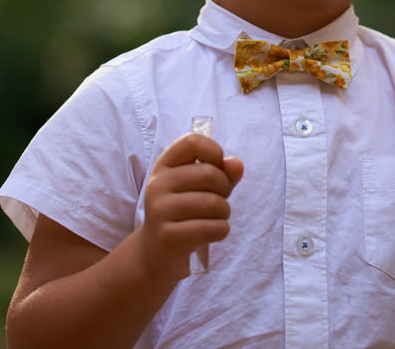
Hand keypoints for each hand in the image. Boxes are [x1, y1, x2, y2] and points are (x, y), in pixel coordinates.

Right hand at [138, 133, 243, 279]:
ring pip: (214, 203)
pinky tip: (211, 233)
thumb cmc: (185, 213)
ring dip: (224, 213)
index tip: (216, 168)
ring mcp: (159, 211)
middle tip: (219, 201)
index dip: (214, 153)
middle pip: (210, 173)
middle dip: (225, 189)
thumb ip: (222, 172)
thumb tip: (237, 164)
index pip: (192, 142)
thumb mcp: (201, 188)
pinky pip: (212, 228)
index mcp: (164, 166)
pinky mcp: (168, 236)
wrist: (157, 253)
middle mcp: (157, 185)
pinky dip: (221, 231)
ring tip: (214, 218)